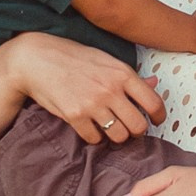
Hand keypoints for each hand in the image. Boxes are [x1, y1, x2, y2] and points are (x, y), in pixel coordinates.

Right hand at [14, 32, 168, 146]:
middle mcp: (110, 89)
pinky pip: (94, 139)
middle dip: (137, 131)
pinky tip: (90, 127)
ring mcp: (92, 104)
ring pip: (119, 136)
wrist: (36, 59)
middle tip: (130, 127)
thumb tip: (153, 84)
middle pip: (138, 126)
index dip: (159, 116)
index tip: (156, 121)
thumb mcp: (104, 59)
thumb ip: (129, 75)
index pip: (154, 103)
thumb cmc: (72, 57)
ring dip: (116, 136)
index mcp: (122, 73)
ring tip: (110, 128)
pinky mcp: (74, 116)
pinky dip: (94, 137)